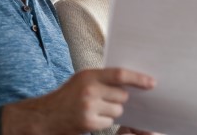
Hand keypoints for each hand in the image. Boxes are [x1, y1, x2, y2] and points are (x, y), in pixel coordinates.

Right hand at [1, 68, 154, 134]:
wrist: (45, 116)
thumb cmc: (68, 96)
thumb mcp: (83, 80)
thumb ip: (103, 78)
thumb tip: (131, 82)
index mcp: (89, 75)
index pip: (120, 74)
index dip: (138, 78)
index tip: (152, 83)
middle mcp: (89, 90)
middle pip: (122, 96)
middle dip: (119, 99)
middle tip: (105, 99)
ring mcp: (88, 107)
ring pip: (118, 110)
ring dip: (112, 111)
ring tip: (96, 109)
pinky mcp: (88, 123)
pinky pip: (109, 122)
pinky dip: (104, 122)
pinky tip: (91, 118)